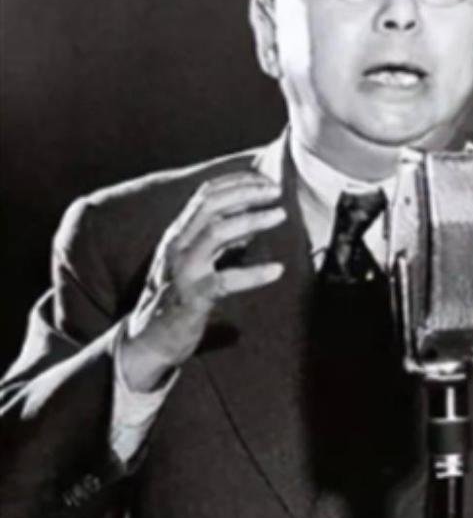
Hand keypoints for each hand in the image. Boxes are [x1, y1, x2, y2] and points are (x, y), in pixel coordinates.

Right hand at [118, 172, 286, 390]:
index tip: (266, 180)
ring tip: (280, 215)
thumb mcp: (197, 261)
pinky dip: (253, 274)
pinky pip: (225, 280)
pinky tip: (276, 270)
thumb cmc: (178, 296)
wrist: (149, 337)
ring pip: (215, 232)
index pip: (205, 194)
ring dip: (251, 219)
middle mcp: (176, 245)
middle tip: (276, 190)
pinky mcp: (192, 296)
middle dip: (245, 192)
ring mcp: (182, 269)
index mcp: (178, 234)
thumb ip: (221, 241)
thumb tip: (254, 223)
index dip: (237, 182)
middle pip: (209, 205)